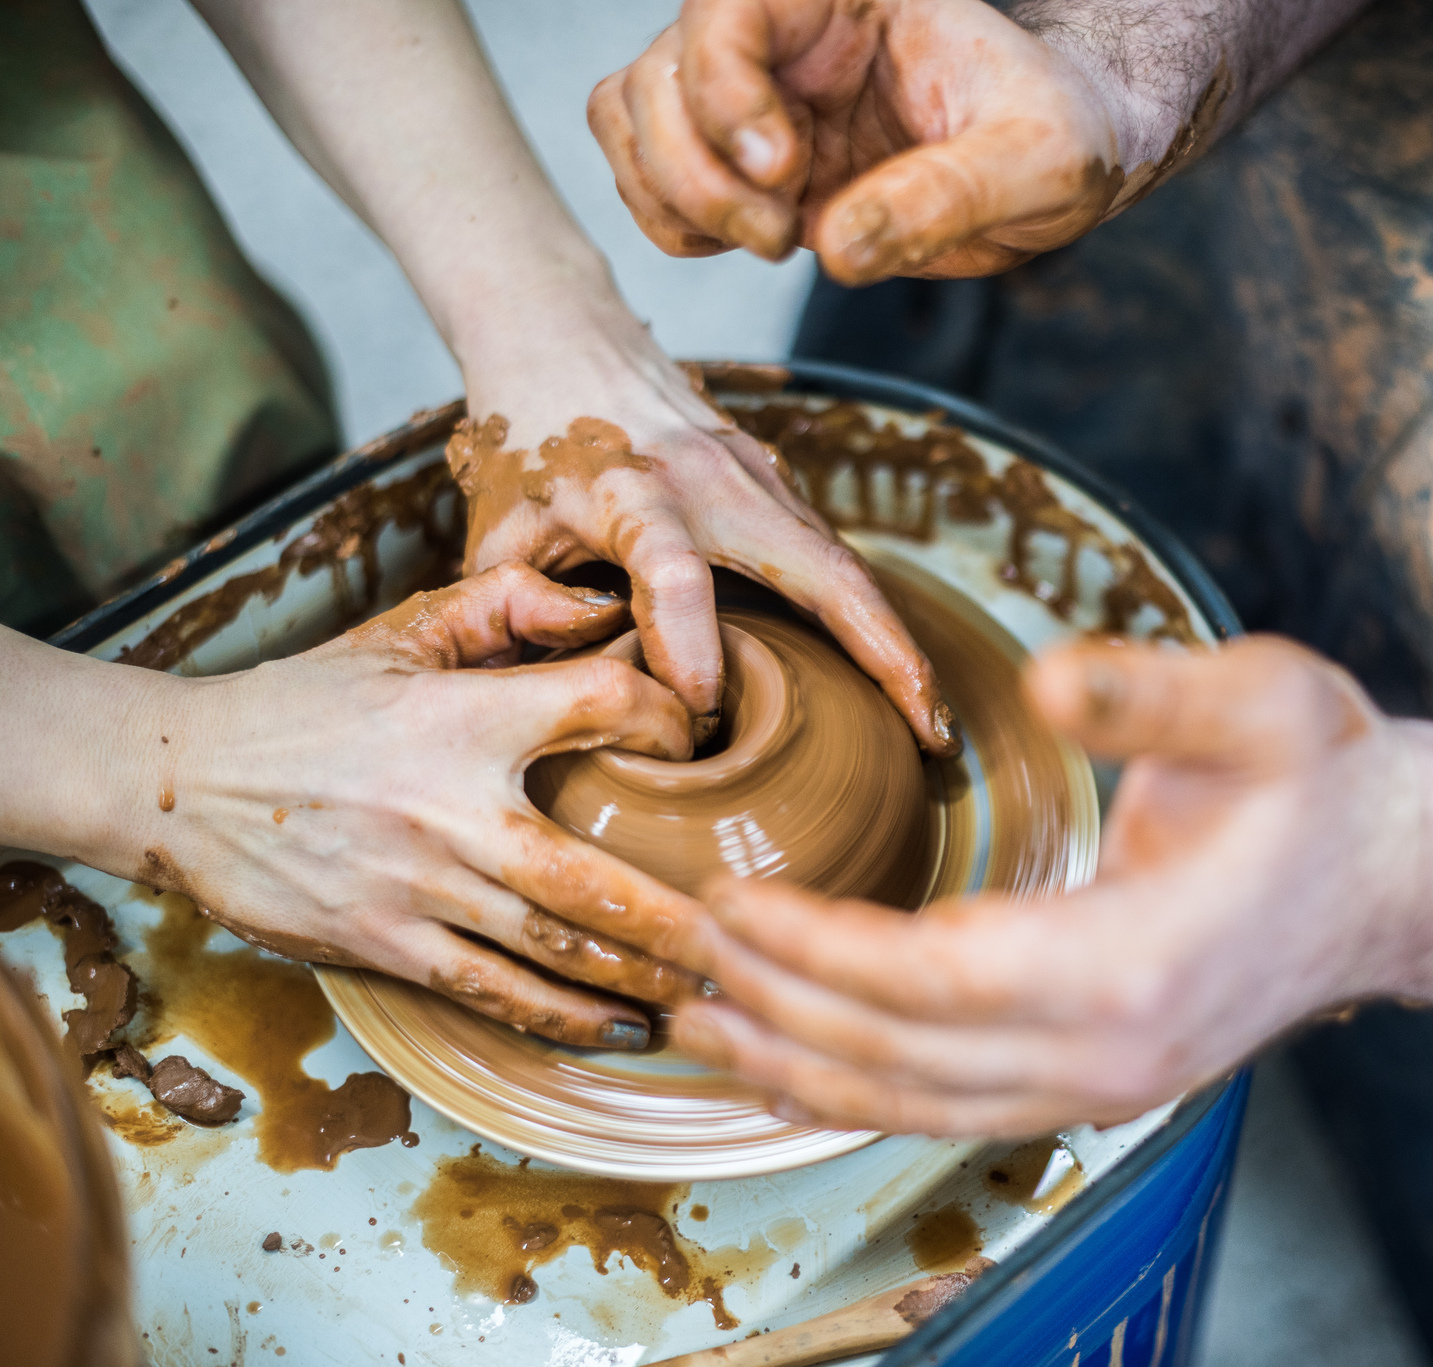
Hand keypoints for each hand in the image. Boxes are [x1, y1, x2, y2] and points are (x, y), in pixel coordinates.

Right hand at [143, 563, 713, 1046]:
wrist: (180, 782)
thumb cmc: (308, 703)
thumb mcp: (402, 631)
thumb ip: (508, 604)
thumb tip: (608, 607)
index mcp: (461, 718)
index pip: (602, 707)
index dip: (666, 719)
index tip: (702, 746)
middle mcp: (448, 811)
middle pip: (593, 880)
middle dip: (684, 919)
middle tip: (752, 934)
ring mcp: (415, 890)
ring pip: (554, 953)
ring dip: (642, 979)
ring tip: (712, 991)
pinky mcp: (382, 946)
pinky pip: (493, 994)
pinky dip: (566, 1018)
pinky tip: (623, 1026)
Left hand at [450, 308, 955, 753]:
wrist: (565, 339)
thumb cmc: (530, 445)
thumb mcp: (498, 533)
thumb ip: (518, 618)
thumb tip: (552, 706)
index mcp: (632, 492)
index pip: (671, 570)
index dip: (687, 640)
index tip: (698, 708)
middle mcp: (714, 481)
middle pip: (824, 568)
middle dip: (883, 652)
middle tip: (928, 731)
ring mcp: (761, 477)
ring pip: (847, 566)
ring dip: (896, 641)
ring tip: (932, 721)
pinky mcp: (779, 483)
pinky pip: (834, 557)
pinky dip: (870, 617)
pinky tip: (896, 673)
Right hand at [587, 0, 1126, 282]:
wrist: (1065, 167)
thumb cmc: (1063, 135)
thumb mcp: (1038, 163)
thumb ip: (946, 198)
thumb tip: (838, 248)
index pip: (727, 7)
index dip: (724, 89)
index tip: (782, 170)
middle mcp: (784, 33)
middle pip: (658, 73)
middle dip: (700, 169)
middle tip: (782, 232)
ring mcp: (754, 96)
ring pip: (633, 119)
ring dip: (676, 198)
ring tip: (774, 238)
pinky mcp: (746, 163)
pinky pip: (651, 177)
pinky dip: (675, 222)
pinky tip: (754, 243)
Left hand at [659, 636, 1425, 1134]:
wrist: (1396, 880)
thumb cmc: (1329, 786)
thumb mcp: (1266, 704)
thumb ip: (1155, 692)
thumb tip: (1055, 679)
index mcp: (1133, 966)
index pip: (929, 976)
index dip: (817, 945)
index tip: (730, 899)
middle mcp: (1108, 1056)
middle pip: (897, 1053)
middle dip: (776, 1003)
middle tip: (678, 944)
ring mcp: (1102, 1088)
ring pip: (912, 1104)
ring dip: (796, 1066)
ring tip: (698, 1022)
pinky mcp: (1095, 1086)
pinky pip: (947, 1108)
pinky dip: (858, 1090)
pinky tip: (797, 1063)